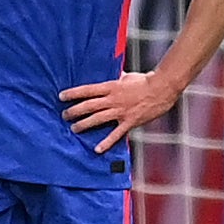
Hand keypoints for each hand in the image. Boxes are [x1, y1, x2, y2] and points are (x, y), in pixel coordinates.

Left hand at [60, 69, 181, 154]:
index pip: (87, 90)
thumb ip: (117, 77)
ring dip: (84, 124)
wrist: (162, 89)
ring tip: (74, 128)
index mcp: (111, 86)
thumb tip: (112, 74)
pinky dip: (106, 142)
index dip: (73, 93)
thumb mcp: (127, 76)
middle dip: (74, 111)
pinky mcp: (129, 122)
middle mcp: (113, 99)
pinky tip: (97, 149)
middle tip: (64, 115)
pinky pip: (115, 134)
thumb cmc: (145, 81)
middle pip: (89, 106)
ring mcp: (120, 111)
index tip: (61, 96)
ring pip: (97, 119)